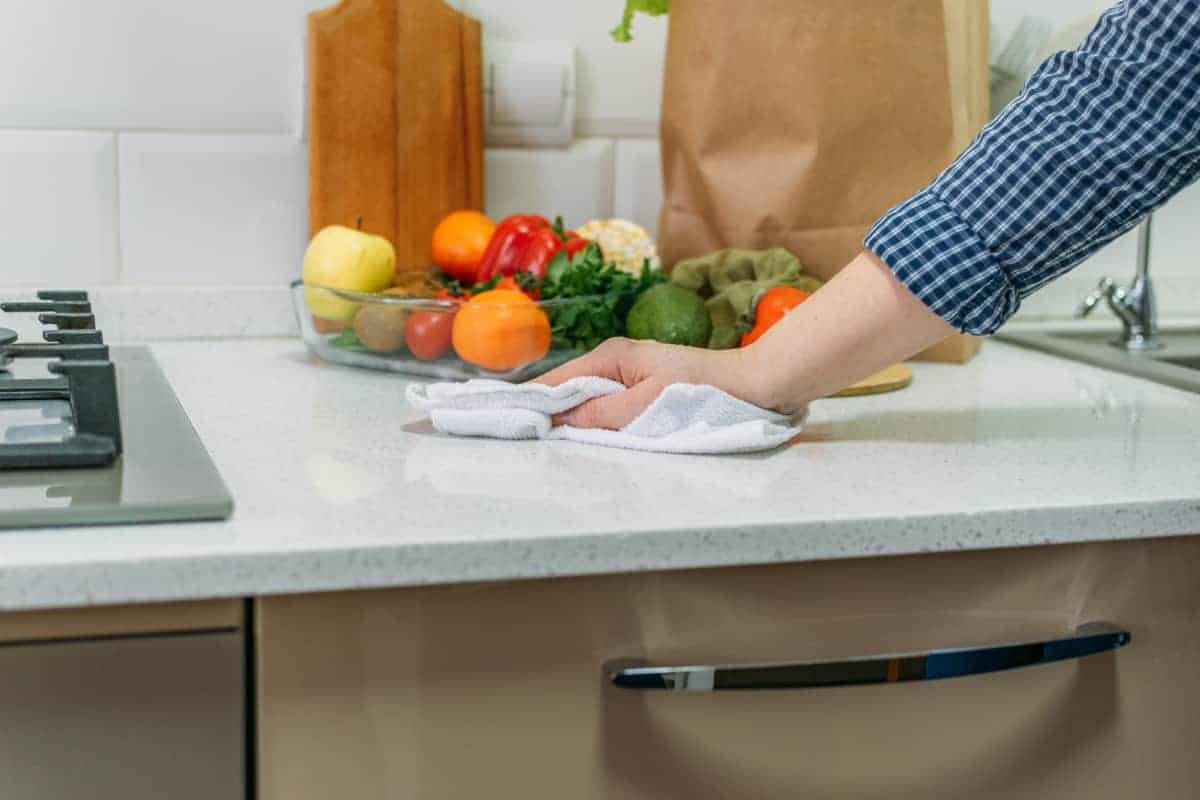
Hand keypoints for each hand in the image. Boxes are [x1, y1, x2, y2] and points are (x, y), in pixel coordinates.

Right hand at [533, 338, 774, 429]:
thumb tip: (560, 418)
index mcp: (610, 357)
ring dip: (566, 416)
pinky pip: (604, 404)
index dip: (531, 399)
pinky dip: (589, 417)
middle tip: (516, 434)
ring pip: (584, 398)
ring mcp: (626, 374)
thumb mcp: (646, 406)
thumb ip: (602, 414)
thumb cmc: (701, 391)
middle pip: (567, 388)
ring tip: (537, 436)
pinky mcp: (639, 388)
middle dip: (544, 409)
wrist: (749, 385)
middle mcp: (613, 361)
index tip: (504, 417)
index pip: (558, 379)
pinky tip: (578, 433)